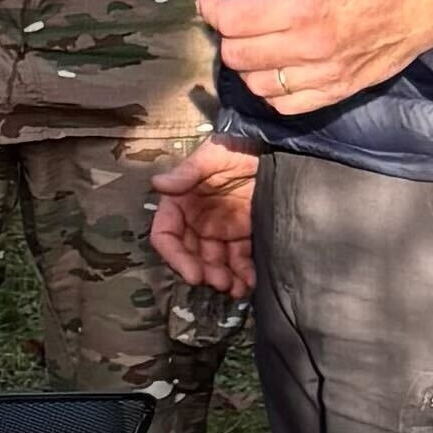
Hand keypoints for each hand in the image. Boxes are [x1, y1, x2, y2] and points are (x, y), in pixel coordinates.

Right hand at [149, 135, 263, 296]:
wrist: (274, 143)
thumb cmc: (236, 144)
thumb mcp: (212, 156)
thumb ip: (187, 173)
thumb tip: (158, 183)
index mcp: (181, 201)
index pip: (166, 235)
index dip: (175, 257)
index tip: (192, 273)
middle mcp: (197, 218)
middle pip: (192, 254)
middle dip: (203, 272)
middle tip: (220, 283)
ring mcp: (221, 227)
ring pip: (216, 261)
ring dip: (223, 278)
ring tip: (236, 289)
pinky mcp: (244, 232)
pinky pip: (240, 258)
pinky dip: (244, 273)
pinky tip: (250, 282)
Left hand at [198, 0, 432, 114]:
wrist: (425, 0)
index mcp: (303, 6)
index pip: (235, 23)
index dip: (212, 11)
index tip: (210, 2)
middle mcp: (310, 47)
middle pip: (239, 57)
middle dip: (227, 36)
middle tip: (233, 19)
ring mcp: (324, 75)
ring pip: (258, 86)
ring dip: (247, 65)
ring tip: (254, 42)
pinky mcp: (337, 91)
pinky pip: (286, 105)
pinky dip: (271, 90)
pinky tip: (275, 67)